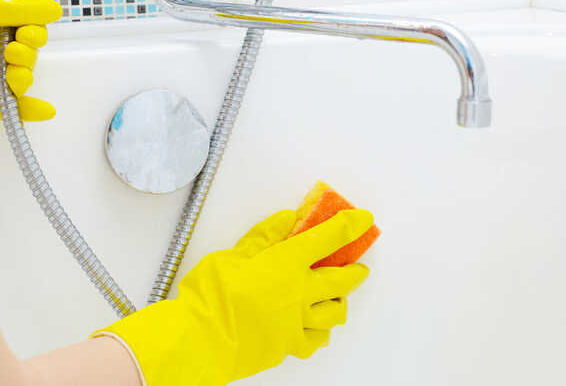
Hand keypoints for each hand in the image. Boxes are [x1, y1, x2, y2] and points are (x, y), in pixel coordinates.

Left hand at [0, 0, 61, 120]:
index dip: (34, 36)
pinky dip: (18, 111)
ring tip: (14, 74)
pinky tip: (39, 110)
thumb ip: (17, 11)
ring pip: (12, 83)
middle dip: (27, 58)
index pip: (24, 32)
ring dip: (22, 80)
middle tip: (14, 53)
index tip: (29, 35)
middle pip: (22, 60)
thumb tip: (53, 10)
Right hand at [95, 209, 372, 385]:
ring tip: (337, 298)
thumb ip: (263, 237)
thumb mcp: (232, 255)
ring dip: (340, 301)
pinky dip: (321, 332)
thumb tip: (286, 218)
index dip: (350, 226)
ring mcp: (298, 322)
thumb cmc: (211, 295)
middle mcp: (300, 292)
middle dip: (355, 270)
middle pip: (342, 279)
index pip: (328, 238)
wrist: (201, 340)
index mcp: (286, 263)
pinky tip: (317, 328)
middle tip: (359, 266)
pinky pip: (316, 339)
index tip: (364, 219)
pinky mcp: (289, 345)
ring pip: (335, 312)